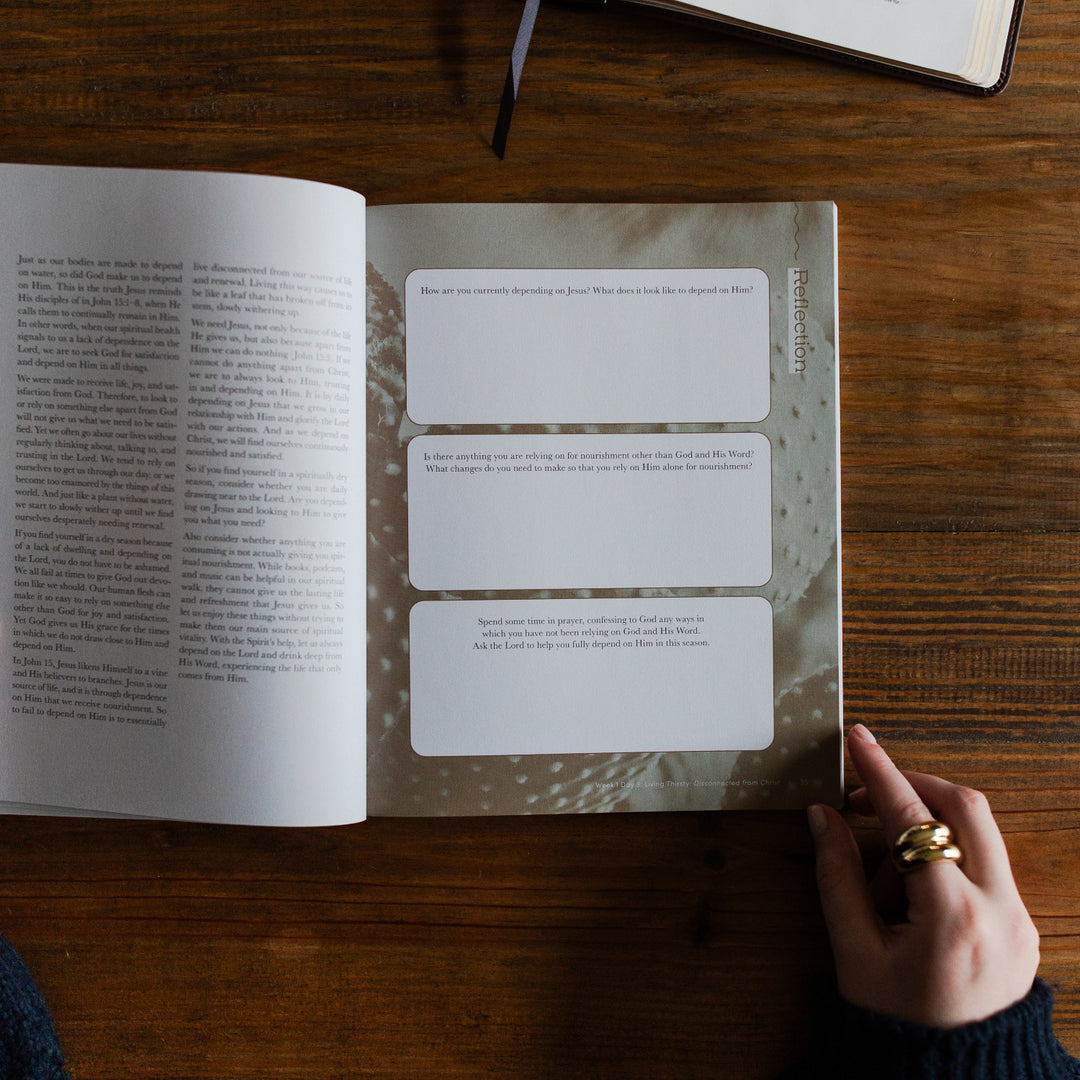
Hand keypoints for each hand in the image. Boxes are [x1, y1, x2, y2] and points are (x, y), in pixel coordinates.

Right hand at [807, 724, 1039, 1027]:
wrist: (953, 1079)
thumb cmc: (898, 1025)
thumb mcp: (854, 952)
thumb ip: (836, 875)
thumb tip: (824, 816)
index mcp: (954, 916)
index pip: (913, 818)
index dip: (880, 772)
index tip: (859, 740)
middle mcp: (1000, 910)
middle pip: (965, 806)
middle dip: (914, 787)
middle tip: (868, 798)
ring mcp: (1020, 918)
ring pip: (979, 832)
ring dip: (927, 829)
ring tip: (885, 881)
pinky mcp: (1024, 926)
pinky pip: (987, 864)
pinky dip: (946, 858)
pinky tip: (912, 893)